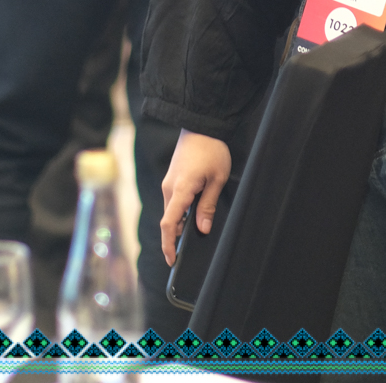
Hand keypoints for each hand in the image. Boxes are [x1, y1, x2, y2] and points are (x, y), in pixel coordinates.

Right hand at [160, 130, 231, 263]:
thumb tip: (201, 229)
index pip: (169, 224)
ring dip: (180, 222)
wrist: (201, 125)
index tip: (172, 260)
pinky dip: (180, 211)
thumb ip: (207, 206)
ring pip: (172, 209)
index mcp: (180, 190)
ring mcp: (169, 182)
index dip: (168, 244)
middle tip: (187, 250)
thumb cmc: (212, 150)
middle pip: (169, 219)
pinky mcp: (173, 177)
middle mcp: (169, 188)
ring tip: (195, 229)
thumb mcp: (217, 179)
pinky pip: (174, 200)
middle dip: (176, 236)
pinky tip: (194, 212)